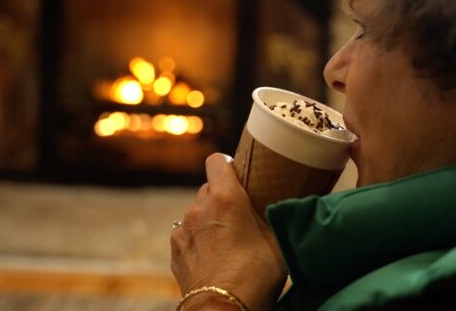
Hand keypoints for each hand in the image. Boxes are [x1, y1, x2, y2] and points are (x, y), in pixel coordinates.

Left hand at [171, 154, 287, 310]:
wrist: (222, 310)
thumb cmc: (255, 276)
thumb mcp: (277, 241)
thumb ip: (273, 216)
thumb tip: (280, 206)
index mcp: (225, 198)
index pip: (217, 160)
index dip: (229, 166)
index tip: (241, 177)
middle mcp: (199, 208)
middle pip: (209, 188)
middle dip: (224, 197)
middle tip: (243, 215)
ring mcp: (183, 230)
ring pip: (197, 212)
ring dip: (211, 220)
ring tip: (229, 241)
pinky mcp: (175, 251)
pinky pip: (188, 235)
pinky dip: (199, 240)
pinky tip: (215, 257)